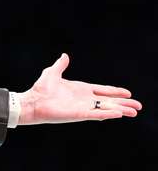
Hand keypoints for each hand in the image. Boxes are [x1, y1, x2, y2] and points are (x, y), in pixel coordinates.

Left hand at [18, 53, 141, 124]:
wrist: (32, 101)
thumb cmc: (40, 89)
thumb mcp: (52, 73)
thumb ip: (60, 65)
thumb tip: (65, 56)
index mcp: (81, 90)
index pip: (102, 90)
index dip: (115, 92)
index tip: (128, 93)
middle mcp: (84, 99)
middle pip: (108, 101)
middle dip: (124, 104)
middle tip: (138, 107)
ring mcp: (82, 107)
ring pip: (106, 109)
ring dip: (120, 110)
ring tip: (134, 112)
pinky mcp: (78, 114)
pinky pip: (96, 114)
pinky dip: (107, 114)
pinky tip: (119, 114)